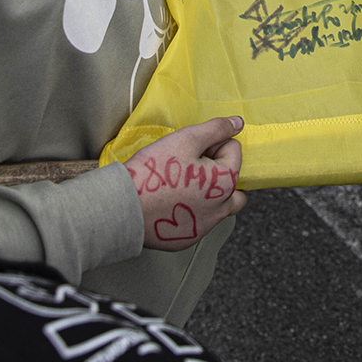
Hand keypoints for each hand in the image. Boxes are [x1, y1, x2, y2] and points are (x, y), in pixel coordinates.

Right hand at [124, 116, 247, 250]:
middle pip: (233, 183)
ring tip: (182, 185)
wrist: (123, 207)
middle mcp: (221, 209)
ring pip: (218, 206)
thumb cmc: (154, 171)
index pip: (233, 150)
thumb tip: (238, 123)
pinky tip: (171, 202)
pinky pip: (199, 221)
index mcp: (225, 182)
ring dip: (208, 193)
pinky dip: (191, 211)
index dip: (211, 145)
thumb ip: (216, 129)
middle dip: (218, 171)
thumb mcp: (186, 139)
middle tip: (191, 167)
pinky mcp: (187, 238)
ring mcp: (204, 227)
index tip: (189, 150)